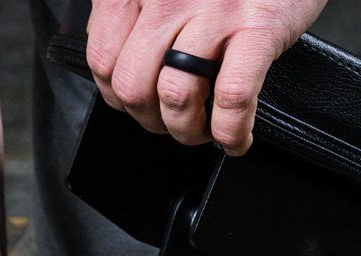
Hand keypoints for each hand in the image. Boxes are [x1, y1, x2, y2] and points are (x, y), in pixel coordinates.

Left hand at [86, 0, 327, 154]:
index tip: (143, 105)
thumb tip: (119, 69)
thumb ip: (136, 15)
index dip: (121, 98)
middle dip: (152, 120)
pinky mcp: (257, 28)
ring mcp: (213, 11)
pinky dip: (232, 133)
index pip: (103, 61)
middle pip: (134, 88)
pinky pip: (232, 99)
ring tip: (204, 130)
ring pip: (176, 97)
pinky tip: (236, 139)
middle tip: (174, 120)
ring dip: (189, 131)